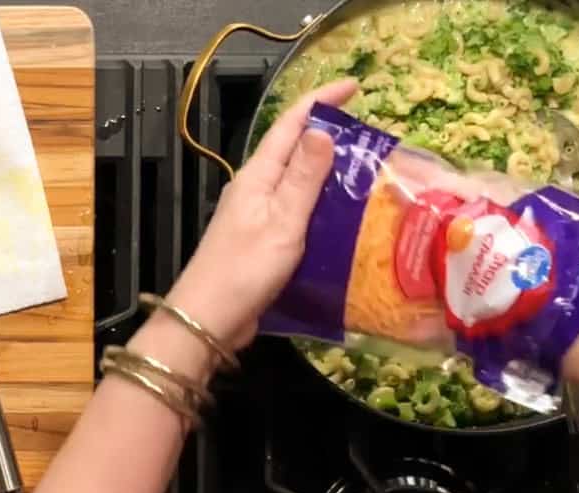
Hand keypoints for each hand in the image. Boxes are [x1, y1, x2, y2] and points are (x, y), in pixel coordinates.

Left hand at [166, 79, 358, 350]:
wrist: (208, 321)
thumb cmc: (244, 270)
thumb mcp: (282, 221)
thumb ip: (303, 178)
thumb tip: (321, 128)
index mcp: (257, 176)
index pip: (290, 125)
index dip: (320, 102)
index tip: (354, 85)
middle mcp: (254, 190)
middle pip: (294, 151)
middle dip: (329, 135)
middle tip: (371, 133)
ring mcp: (256, 217)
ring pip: (296, 184)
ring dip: (328, 173)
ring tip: (367, 171)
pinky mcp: (261, 244)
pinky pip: (296, 214)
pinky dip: (320, 207)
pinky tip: (344, 218)